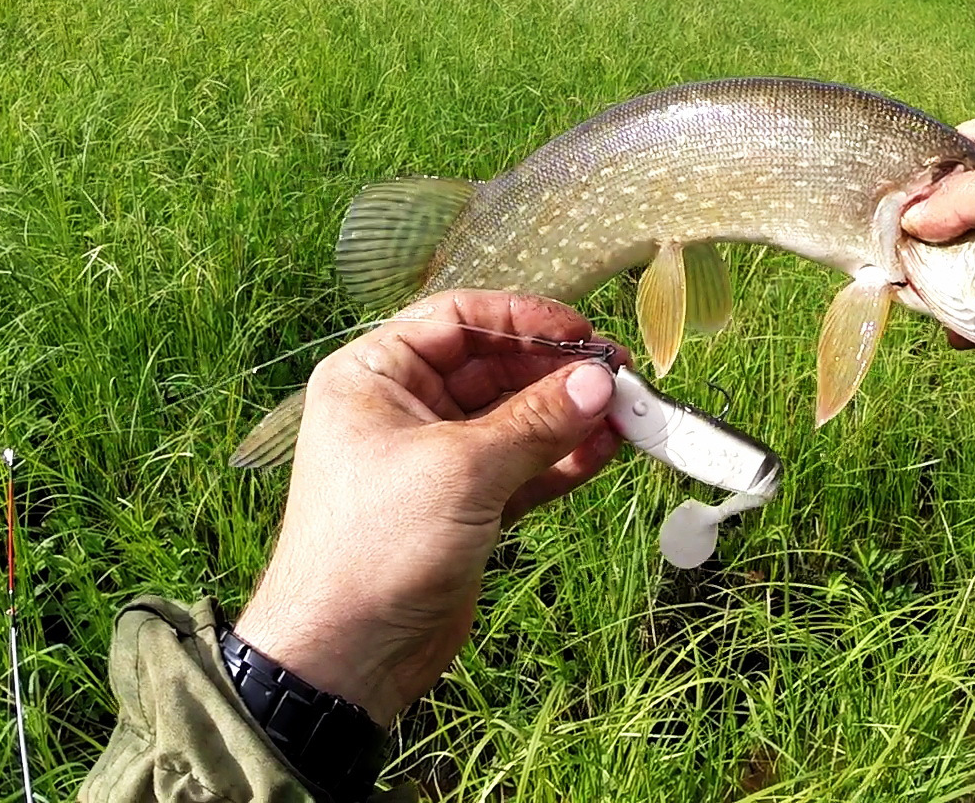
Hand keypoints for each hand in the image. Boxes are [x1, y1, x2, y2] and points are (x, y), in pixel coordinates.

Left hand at [233, 290, 628, 723]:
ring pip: (516, 420)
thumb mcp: (462, 469)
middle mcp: (403, 408)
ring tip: (628, 415)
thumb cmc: (377, 545)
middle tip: (619, 379)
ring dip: (570, 417)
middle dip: (557, 373)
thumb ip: (536, 421)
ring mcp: (437, 460)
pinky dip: (564, 459)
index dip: (523, 319)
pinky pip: (524, 467)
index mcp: (375, 376)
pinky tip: (607, 450)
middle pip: (494, 367)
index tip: (581, 334)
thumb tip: (600, 383)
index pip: (458, 320)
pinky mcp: (466, 506)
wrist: (346, 655)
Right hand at [902, 111, 974, 350]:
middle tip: (897, 263)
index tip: (888, 207)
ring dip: (951, 281)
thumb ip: (961, 198)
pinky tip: (957, 331)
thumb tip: (910, 220)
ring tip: (923, 302)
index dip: (924, 173)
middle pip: (961, 208)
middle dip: (931, 237)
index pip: (960, 146)